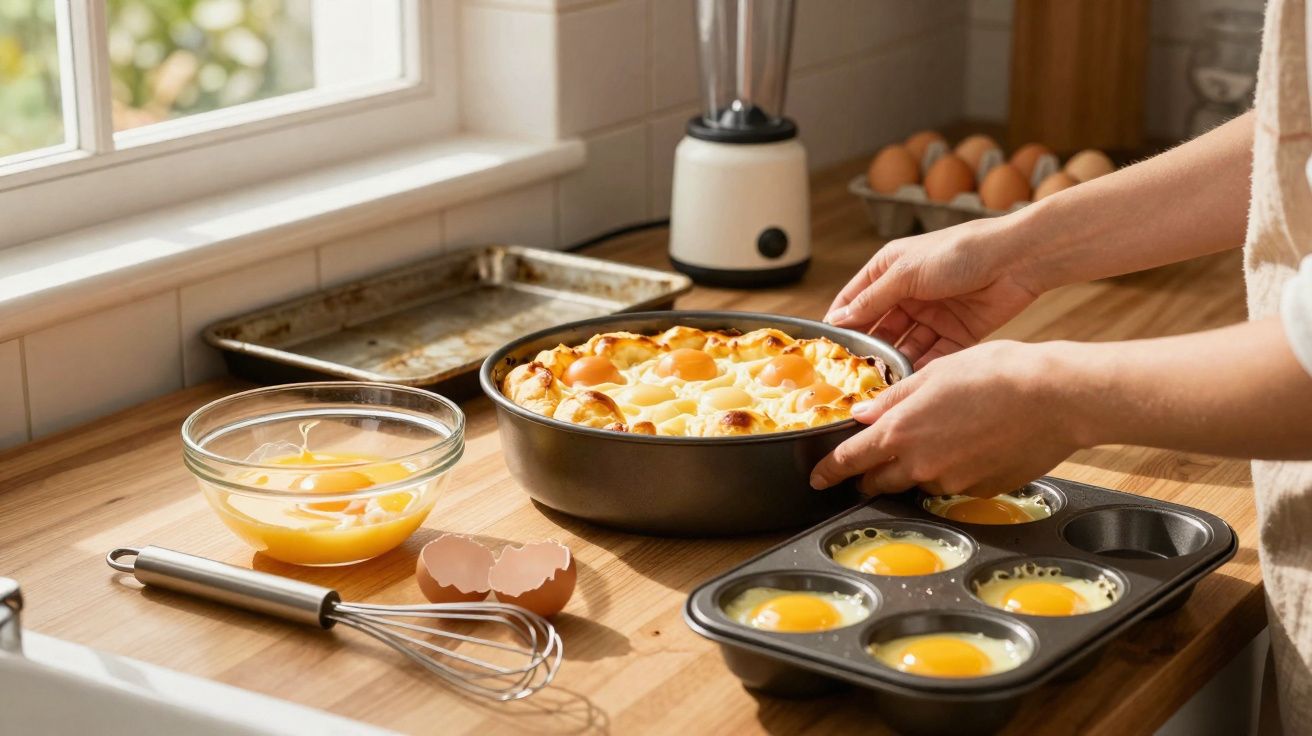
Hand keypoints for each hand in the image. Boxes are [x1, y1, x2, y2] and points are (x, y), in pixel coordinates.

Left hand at [809, 341, 1083, 495]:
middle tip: (867, 469)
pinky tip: (971, 446)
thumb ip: (894, 398)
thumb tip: (863, 413)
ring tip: (937, 440)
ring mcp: (953, 483)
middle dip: (869, 477)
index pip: (850, 461)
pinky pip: (956, 486)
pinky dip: (953, 471)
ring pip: (920, 483)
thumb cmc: (999, 374)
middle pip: (880, 482)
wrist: (1055, 397)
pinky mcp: (982, 491)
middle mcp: (922, 465)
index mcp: (901, 432)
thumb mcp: (935, 373)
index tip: (818, 478)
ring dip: (916, 470)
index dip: (829, 471)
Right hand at [826, 216, 1043, 367]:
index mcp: (890, 270)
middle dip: (868, 350)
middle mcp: (908, 293)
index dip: (841, 323)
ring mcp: (933, 315)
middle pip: (879, 328)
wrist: (1015, 259)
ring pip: (905, 346)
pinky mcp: (957, 333)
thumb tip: (839, 320)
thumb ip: (872, 300)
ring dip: (895, 362)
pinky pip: (933, 355)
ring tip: (882, 384)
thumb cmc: (959, 252)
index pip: (855, 301)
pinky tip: (912, 383)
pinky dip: (923, 368)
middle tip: (854, 375)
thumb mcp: (906, 273)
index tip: (827, 350)